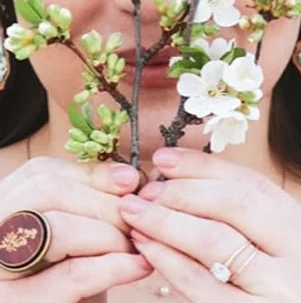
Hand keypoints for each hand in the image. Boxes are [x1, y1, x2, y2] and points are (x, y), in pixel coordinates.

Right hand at [0, 156, 151, 301]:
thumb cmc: (63, 276)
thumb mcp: (70, 232)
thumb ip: (88, 200)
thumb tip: (128, 177)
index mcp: (1, 209)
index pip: (39, 172)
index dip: (90, 173)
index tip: (130, 180)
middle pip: (46, 191)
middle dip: (102, 201)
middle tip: (137, 218)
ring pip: (58, 228)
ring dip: (109, 233)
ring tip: (135, 244)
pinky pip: (74, 274)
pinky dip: (115, 266)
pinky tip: (138, 266)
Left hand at [119, 148, 300, 302]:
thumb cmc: (274, 296)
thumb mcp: (273, 252)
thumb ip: (241, 217)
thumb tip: (176, 172)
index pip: (255, 186)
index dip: (205, 168)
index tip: (165, 158)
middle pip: (237, 206)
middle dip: (184, 192)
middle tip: (147, 189)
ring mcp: (284, 295)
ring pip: (215, 241)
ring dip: (168, 221)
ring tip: (137, 213)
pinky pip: (200, 284)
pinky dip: (169, 260)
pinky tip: (148, 246)